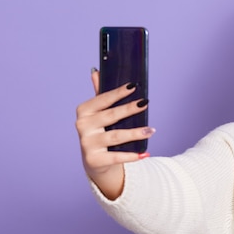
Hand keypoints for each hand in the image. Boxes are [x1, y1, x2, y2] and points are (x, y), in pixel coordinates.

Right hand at [75, 68, 154, 198]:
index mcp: (84, 111)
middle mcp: (82, 126)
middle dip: (129, 109)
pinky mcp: (94, 160)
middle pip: (110, 116)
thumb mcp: (99, 114)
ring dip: (135, 133)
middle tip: (146, 103)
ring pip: (116, 136)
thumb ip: (100, 94)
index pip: (102, 99)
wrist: (95, 162)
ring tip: (151, 130)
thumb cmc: (100, 132)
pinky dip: (132, 155)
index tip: (134, 86)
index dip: (118, 93)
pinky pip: (116, 156)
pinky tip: (145, 153)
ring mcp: (87, 144)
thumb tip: (96, 71)